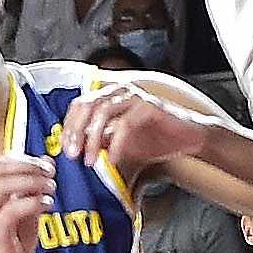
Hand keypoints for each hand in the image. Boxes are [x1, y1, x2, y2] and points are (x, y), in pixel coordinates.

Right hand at [0, 153, 55, 252]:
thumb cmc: (12, 241)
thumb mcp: (28, 208)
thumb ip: (35, 185)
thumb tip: (47, 160)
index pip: (4, 160)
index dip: (28, 158)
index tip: (48, 166)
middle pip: (2, 167)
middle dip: (31, 166)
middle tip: (51, 174)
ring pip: (3, 184)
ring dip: (32, 182)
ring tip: (50, 188)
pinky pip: (11, 209)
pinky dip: (32, 202)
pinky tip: (46, 204)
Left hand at [59, 81, 208, 171]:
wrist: (188, 138)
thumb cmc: (156, 138)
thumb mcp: (119, 143)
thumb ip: (99, 141)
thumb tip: (76, 148)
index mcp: (110, 98)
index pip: (79, 105)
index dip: (69, 126)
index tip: (64, 149)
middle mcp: (120, 92)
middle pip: (87, 105)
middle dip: (75, 132)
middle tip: (72, 155)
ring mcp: (135, 97)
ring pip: (103, 111)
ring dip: (92, 137)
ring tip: (90, 160)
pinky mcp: (150, 107)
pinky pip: (126, 123)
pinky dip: (117, 143)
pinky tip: (113, 158)